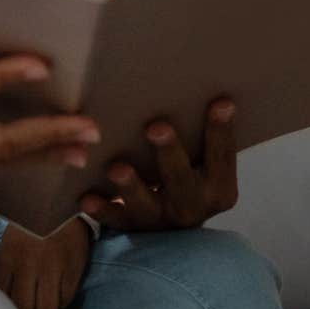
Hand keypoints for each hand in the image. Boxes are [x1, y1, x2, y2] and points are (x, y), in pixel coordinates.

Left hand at [0, 218, 89, 308]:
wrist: (59, 199)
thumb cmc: (30, 223)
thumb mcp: (9, 244)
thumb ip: (5, 272)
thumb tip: (2, 300)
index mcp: (7, 258)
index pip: (2, 299)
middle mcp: (28, 267)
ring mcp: (52, 269)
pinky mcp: (73, 269)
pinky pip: (65, 299)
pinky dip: (61, 303)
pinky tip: (58, 298)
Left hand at [77, 97, 239, 230]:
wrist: (171, 229)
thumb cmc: (188, 174)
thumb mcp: (204, 162)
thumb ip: (200, 134)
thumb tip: (196, 79)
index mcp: (218, 188)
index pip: (222, 157)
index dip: (221, 131)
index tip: (221, 102)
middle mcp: (192, 207)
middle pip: (182, 180)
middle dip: (169, 153)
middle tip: (156, 126)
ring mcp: (160, 221)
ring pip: (145, 204)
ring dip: (131, 186)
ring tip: (116, 168)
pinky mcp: (131, 228)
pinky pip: (114, 221)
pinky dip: (101, 210)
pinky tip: (87, 198)